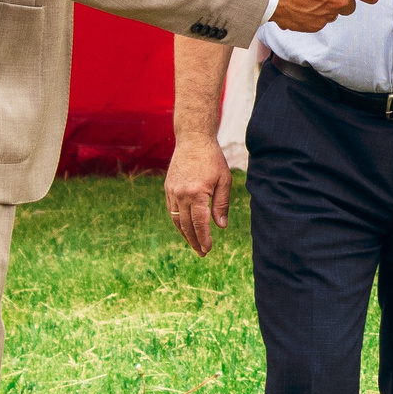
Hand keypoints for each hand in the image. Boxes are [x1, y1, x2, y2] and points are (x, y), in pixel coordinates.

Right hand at [164, 132, 231, 254]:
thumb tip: (221, 226)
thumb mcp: (224, 180)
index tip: (208, 250)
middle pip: (187, 225)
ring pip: (176, 220)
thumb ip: (221, 204)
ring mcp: (172, 192)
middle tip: (202, 253)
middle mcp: (181, 194)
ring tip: (194, 245)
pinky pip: (171, 210)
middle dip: (194, 241)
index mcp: (197, 193)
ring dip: (185, 234)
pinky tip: (185, 228)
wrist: (192, 140)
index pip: (200, 223)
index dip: (204, 239)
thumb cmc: (212, 159)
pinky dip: (178, 222)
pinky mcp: (168, 188)